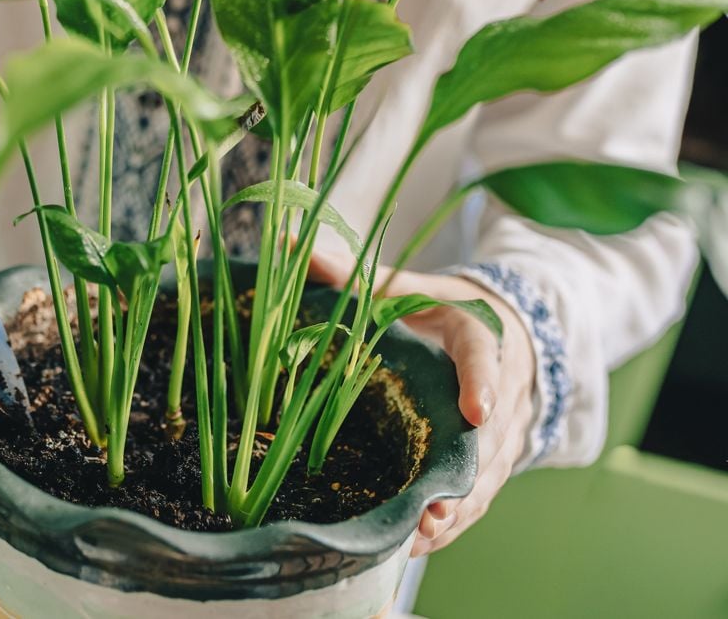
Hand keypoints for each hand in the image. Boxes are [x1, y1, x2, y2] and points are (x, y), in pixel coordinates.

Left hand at [306, 252, 534, 556]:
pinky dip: (454, 522)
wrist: (506, 330)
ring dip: (457, 507)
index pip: (485, 356)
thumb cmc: (442, 309)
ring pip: (486, 475)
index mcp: (478, 334)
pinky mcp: (491, 461)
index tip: (476, 410)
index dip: (483, 383)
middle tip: (434, 502)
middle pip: (489, 434)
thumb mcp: (407, 286)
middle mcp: (499, 388)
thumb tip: (289, 252)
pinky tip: (419, 543)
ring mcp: (501, 430)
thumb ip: (354, 276)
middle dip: (464, 470)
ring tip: (422, 532)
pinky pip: (479, 497)